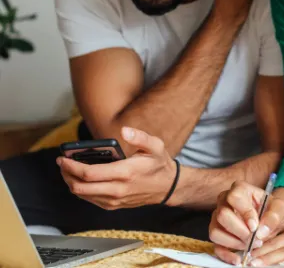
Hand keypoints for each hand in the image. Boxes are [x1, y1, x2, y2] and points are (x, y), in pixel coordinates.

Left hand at [57, 127, 177, 209]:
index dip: (72, 166)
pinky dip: (80, 189)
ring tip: (68, 169)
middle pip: (80, 186)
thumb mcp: (155, 145)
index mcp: (125, 173)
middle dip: (66, 174)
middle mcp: (117, 189)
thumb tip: (124, 131)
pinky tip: (81, 178)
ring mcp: (114, 200)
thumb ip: (140, 136)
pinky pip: (89, 199)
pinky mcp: (113, 205)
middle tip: (62, 163)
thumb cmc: (159, 164)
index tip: (63, 158)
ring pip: (82, 194)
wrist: (167, 187)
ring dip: (71, 182)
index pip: (89, 173)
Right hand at [209, 181, 283, 264]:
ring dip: (233, 243)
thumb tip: (261, 231)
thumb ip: (273, 216)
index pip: (234, 197)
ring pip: (215, 231)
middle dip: (240, 231)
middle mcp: (225, 200)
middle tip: (254, 239)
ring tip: (249, 246)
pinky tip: (238, 259)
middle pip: (222, 215)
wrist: (270, 218)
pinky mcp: (217, 232)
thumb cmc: (272, 210)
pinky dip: (225, 255)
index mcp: (240, 189)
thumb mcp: (279, 209)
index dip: (244, 213)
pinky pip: (215, 245)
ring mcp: (218, 217)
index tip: (255, 226)